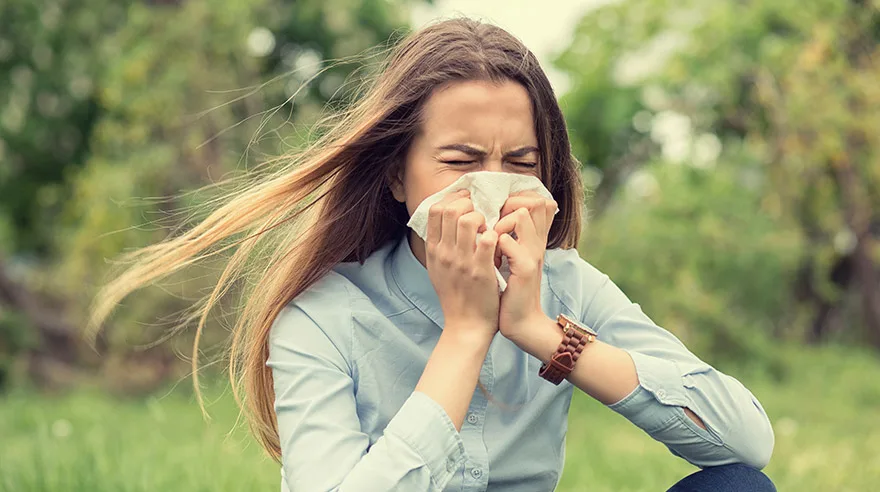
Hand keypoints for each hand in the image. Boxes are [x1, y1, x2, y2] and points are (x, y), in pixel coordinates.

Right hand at [425, 189, 500, 339]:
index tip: (466, 203)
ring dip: (483, 218)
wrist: (466, 325)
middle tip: (480, 215)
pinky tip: (497, 242)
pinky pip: (488, 239)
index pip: (435, 210)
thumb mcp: (437, 268)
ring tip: (488, 229)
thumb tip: (444, 219)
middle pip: (451, 209)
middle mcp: (444, 253)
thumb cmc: (455, 295)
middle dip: (469, 205)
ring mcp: (462, 262)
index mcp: (433, 250)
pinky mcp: (481, 271)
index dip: (453, 199)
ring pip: (469, 220)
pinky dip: (495, 234)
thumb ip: (439, 244)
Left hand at [493, 191, 557, 345]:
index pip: (536, 200)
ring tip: (485, 237)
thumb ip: (508, 239)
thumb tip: (492, 221)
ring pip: (521, 215)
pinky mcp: (525, 268)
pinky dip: (491, 242)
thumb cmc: (510, 291)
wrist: (521, 322)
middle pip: (534, 201)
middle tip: (487, 222)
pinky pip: (506, 241)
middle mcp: (537, 242)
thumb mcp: (510, 261)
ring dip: (499, 222)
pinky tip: (484, 255)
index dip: (515, 198)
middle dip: (506, 205)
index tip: (493, 213)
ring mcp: (533, 253)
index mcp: (534, 239)